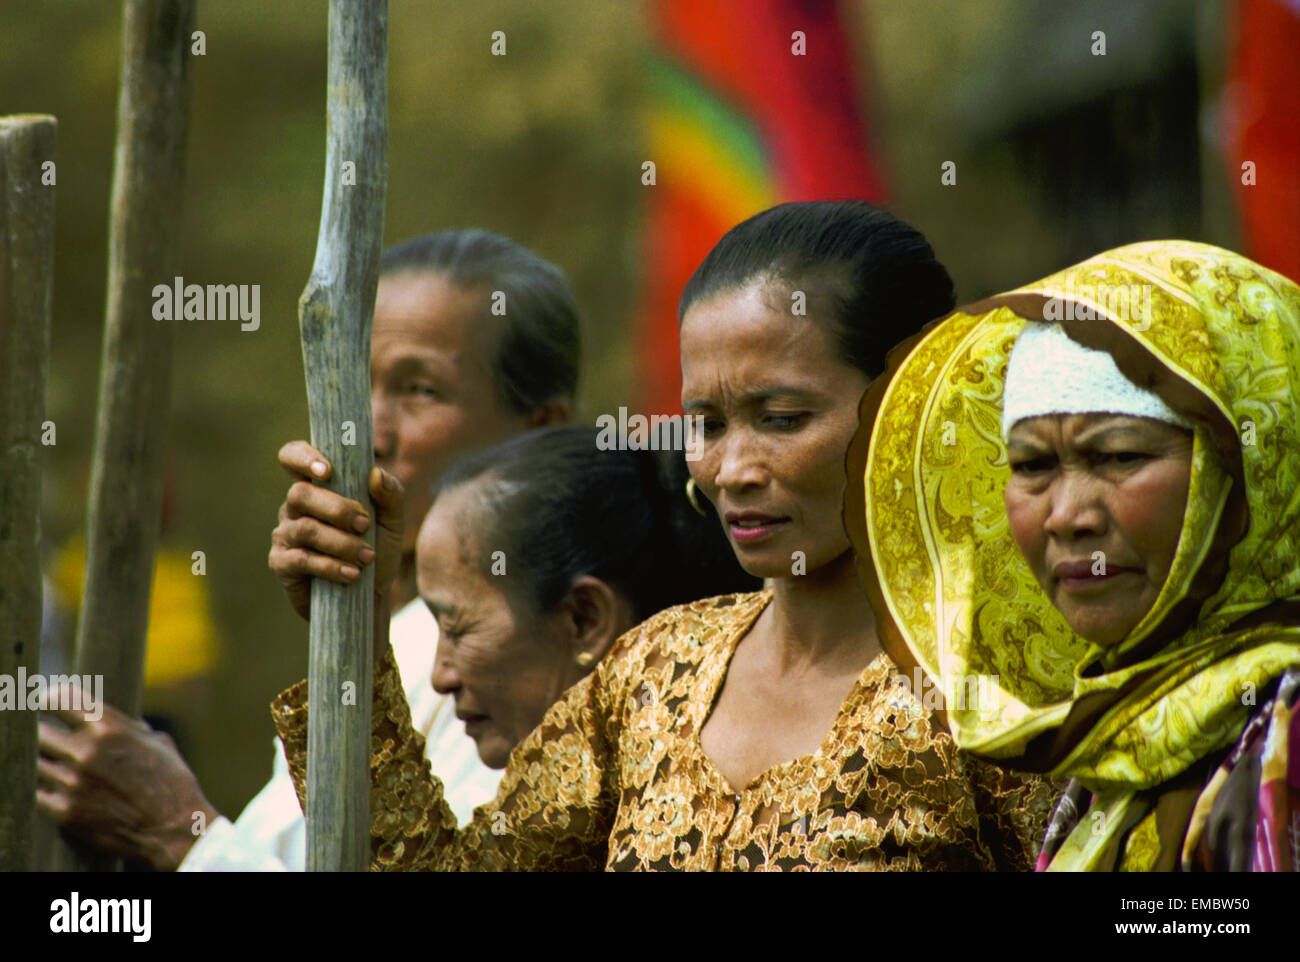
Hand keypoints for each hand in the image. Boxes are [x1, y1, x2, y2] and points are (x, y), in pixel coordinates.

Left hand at [35, 684, 219, 871]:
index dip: (51, 700)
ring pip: (36, 763)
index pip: (59, 698)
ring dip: (48, 764)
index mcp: (108, 728)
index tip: (49, 705)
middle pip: (40, 732)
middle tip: (55, 740)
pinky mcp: (64, 811)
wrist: (172, 828)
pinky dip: (46, 790)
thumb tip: (108, 720)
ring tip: (63, 768)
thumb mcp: (156, 742)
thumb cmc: (172, 782)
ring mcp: (71, 782)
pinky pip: (37, 793)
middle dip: (48, 735)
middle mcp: (85, 751)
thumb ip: (125, 727)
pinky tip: (61, 790)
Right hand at [268, 440, 404, 619]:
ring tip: (367, 556)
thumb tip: (376, 473)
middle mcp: (295, 507)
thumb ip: (391, 495)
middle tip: (364, 524)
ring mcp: (285, 535)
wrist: (370, 597)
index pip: (294, 457)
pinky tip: (353, 574)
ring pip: (305, 528)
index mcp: (318, 488)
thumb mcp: (392, 522)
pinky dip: (331, 566)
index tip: (327, 470)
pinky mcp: (282, 564)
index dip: (303, 457)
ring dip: (341, 542)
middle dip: (337, 508)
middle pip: (300, 493)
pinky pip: (301, 559)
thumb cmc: (377, 551)